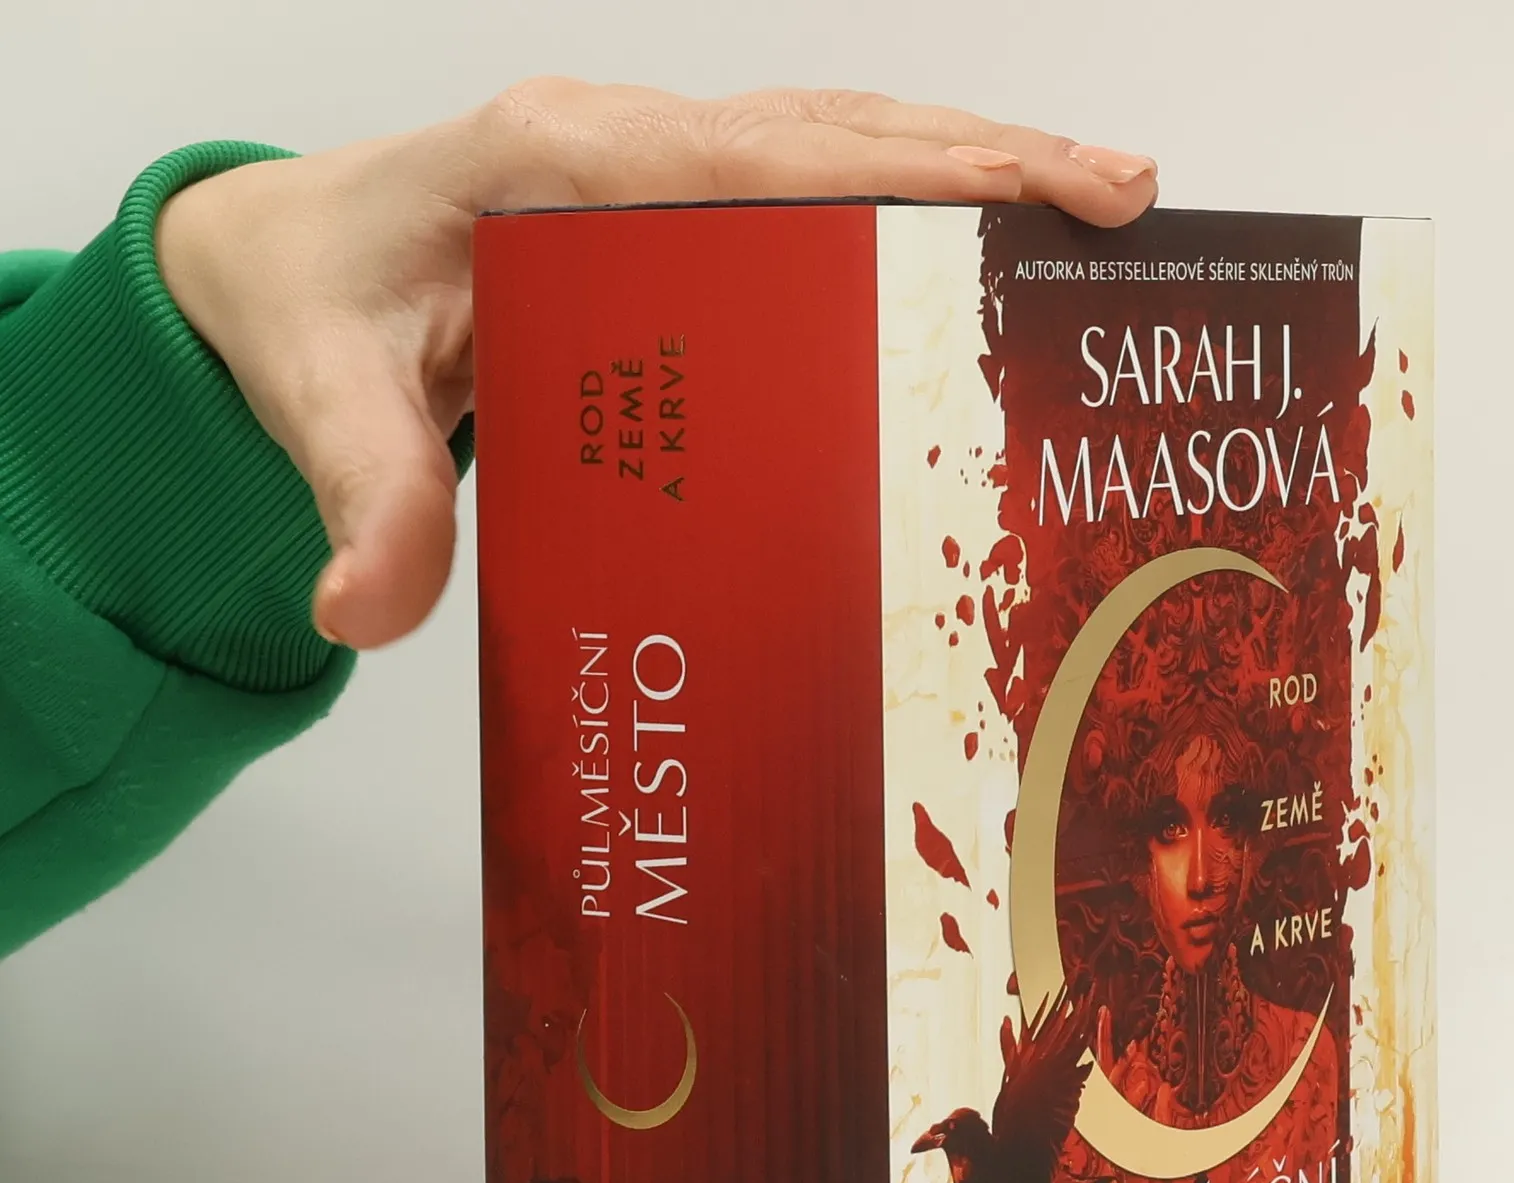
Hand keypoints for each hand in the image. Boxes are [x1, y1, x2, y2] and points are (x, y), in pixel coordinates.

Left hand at [153, 82, 1158, 649]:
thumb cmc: (309, 313)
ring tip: (1097, 206)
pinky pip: (814, 187)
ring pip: (840, 145)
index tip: (1025, 195)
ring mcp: (657, 168)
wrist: (284, 268)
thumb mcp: (320, 404)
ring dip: (971, 168)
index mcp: (557, 167)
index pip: (759, 160)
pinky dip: (913, 202)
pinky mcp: (674, 207)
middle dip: (987, 157)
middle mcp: (622, 145)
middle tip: (1121, 197)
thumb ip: (361, 502)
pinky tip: (985, 250)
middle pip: (835, 132)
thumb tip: (367, 610)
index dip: (900, 174)